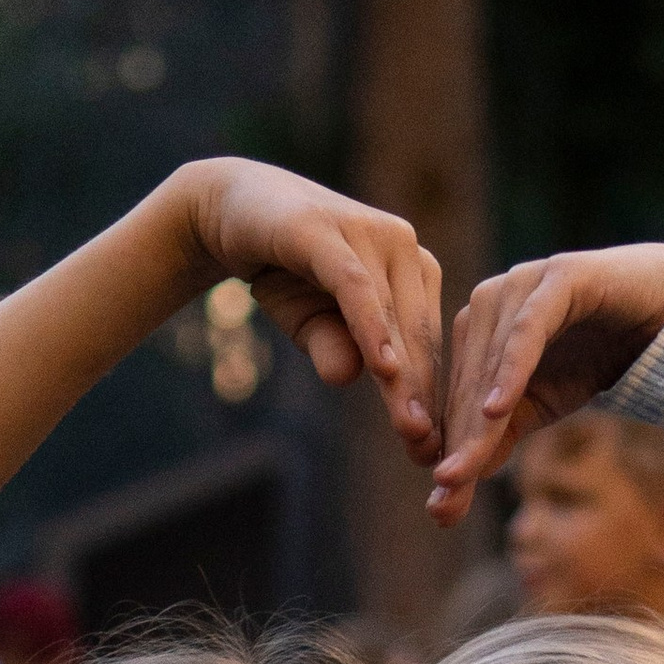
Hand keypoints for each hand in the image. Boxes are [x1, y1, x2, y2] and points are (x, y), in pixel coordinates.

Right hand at [177, 160, 442, 458]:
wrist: (229, 210)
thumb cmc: (282, 270)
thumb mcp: (310, 323)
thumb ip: (334, 348)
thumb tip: (346, 379)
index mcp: (413, 272)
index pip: (427, 345)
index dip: (430, 400)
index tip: (434, 453)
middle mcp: (404, 248)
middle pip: (418, 336)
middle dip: (423, 398)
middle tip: (428, 454)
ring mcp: (371, 234)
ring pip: (393, 317)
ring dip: (403, 376)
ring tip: (411, 427)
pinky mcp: (330, 230)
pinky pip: (358, 288)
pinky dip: (371, 328)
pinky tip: (382, 368)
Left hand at [425, 242, 663, 521]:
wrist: (661, 313)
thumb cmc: (593, 356)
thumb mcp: (540, 406)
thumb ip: (498, 438)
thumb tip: (451, 485)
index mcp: (474, 328)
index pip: (456, 398)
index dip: (449, 451)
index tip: (439, 507)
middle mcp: (488, 301)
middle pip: (468, 385)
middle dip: (459, 445)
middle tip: (445, 498)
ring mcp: (520, 284)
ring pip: (490, 363)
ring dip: (476, 421)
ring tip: (461, 471)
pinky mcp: (557, 277)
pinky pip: (526, 330)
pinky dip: (511, 370)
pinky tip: (497, 410)